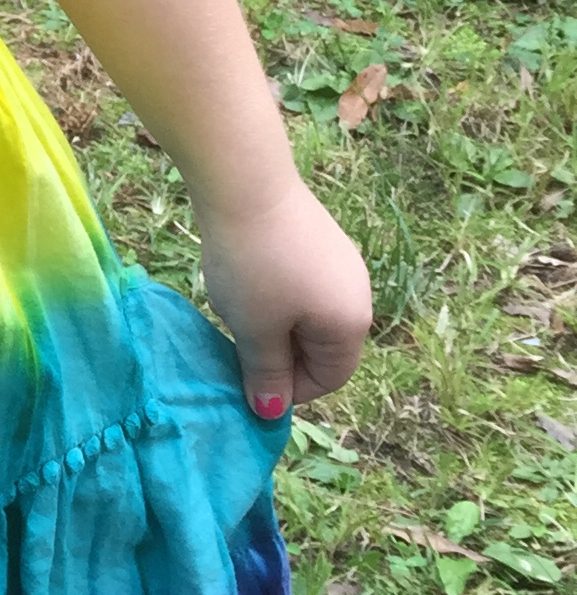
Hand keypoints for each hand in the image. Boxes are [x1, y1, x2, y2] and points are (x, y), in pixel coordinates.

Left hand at [196, 175, 372, 420]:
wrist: (246, 183)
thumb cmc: (253, 266)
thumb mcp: (255, 330)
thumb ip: (266, 374)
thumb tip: (271, 411)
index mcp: (352, 324)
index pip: (330, 379)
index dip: (289, 390)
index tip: (249, 380)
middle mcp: (358, 292)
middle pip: (321, 346)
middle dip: (279, 352)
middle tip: (237, 340)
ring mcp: (341, 261)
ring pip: (307, 314)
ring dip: (273, 322)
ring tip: (238, 304)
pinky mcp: (320, 238)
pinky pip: (300, 284)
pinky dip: (273, 292)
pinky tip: (244, 273)